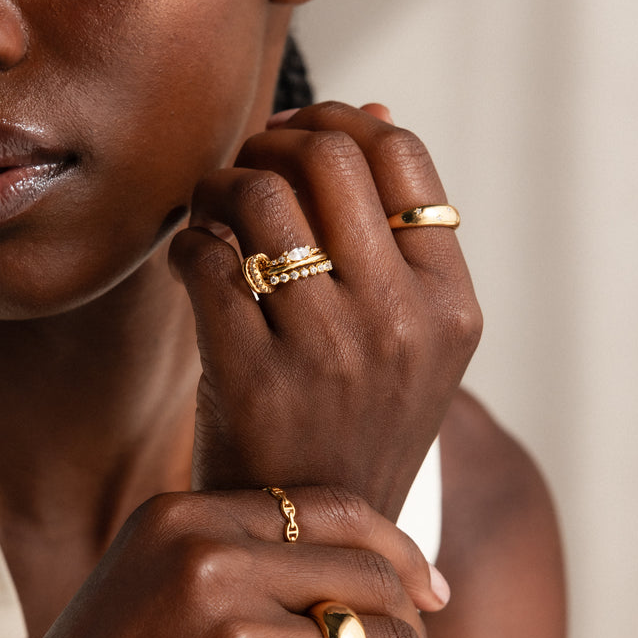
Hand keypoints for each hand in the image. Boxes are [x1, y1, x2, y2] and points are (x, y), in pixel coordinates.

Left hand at [170, 102, 480, 517]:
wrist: (312, 530)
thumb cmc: (355, 419)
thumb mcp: (410, 334)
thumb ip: (397, 228)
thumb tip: (371, 107)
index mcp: (449, 303)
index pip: (402, 155)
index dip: (339, 123)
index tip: (300, 138)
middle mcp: (400, 321)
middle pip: (327, 157)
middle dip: (272, 141)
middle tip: (248, 167)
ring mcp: (328, 350)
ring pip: (259, 194)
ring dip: (219, 183)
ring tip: (211, 208)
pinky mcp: (252, 376)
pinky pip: (204, 257)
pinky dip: (187, 243)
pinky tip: (192, 262)